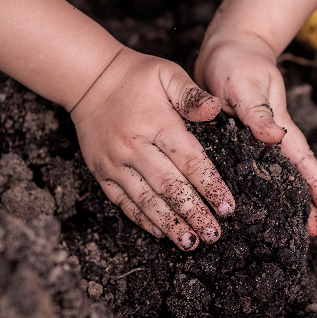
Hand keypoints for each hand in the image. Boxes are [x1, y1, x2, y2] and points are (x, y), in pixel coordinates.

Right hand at [71, 47, 234, 250]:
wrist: (88, 79)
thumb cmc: (135, 76)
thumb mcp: (167, 73)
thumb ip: (191, 94)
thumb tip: (215, 110)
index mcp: (156, 124)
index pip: (189, 161)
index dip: (210, 186)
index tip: (228, 208)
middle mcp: (134, 147)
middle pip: (170, 187)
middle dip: (194, 213)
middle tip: (214, 234)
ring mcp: (114, 163)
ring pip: (146, 200)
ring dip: (169, 224)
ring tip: (190, 243)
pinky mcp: (100, 172)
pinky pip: (122, 201)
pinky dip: (141, 218)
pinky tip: (158, 232)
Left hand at [195, 32, 316, 235]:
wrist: (226, 48)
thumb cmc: (238, 62)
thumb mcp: (246, 85)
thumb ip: (258, 112)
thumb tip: (276, 137)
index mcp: (278, 125)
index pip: (302, 159)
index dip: (315, 184)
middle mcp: (268, 136)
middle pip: (291, 173)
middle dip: (303, 201)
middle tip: (311, 233)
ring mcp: (252, 138)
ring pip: (271, 173)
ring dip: (280, 196)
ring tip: (282, 224)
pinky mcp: (233, 137)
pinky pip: (247, 165)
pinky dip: (253, 183)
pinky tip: (245, 199)